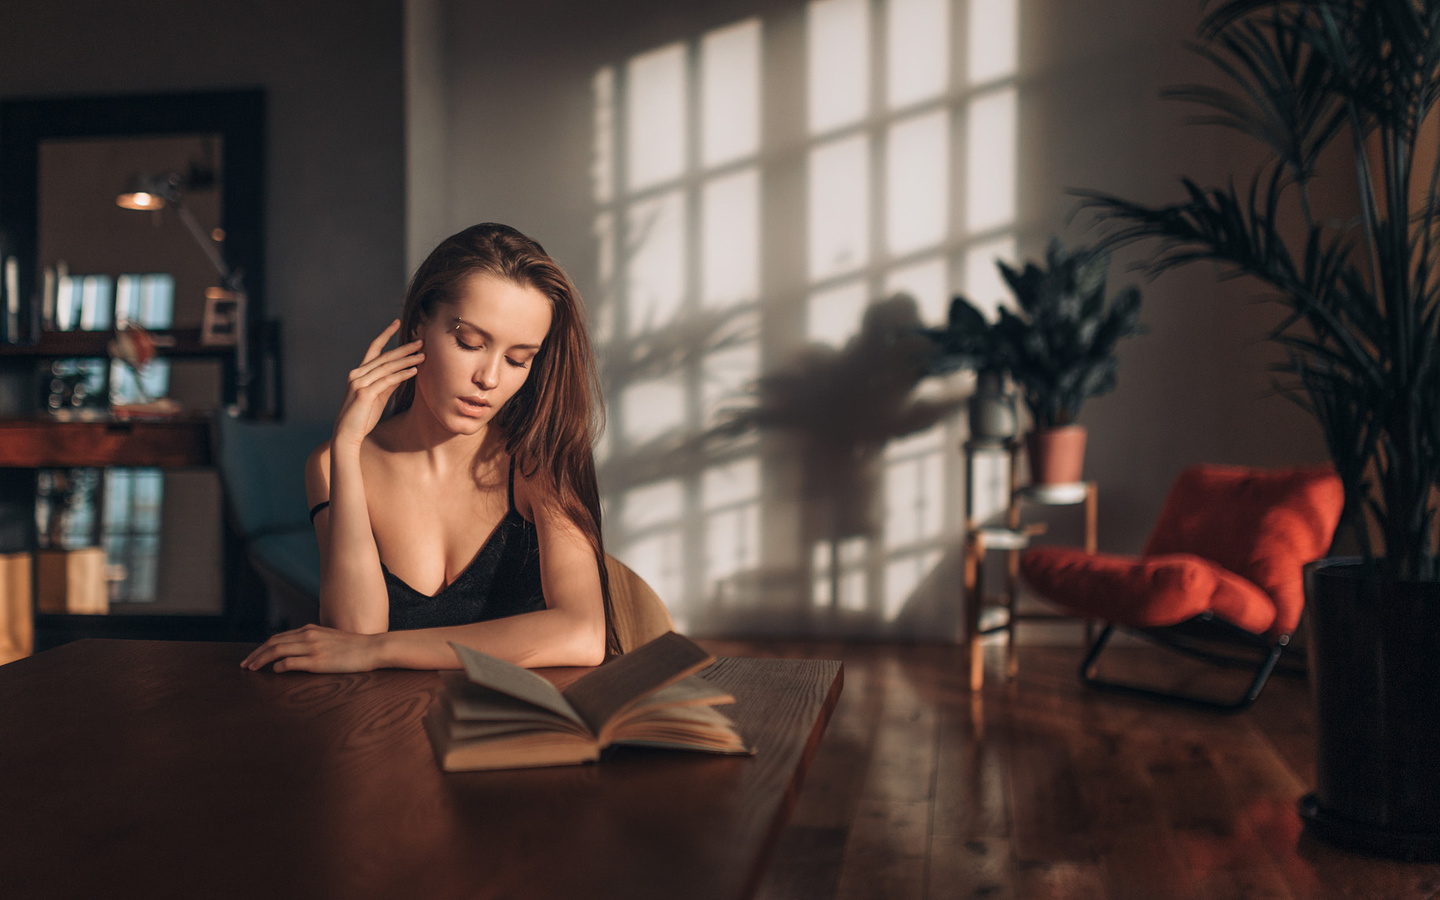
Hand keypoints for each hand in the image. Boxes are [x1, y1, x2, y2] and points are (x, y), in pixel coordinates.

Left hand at [241, 623, 383, 672]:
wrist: (372, 648)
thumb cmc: (354, 647)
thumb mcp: (330, 640)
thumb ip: (314, 643)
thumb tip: (299, 653)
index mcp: (310, 630)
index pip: (279, 637)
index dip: (262, 647)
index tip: (252, 657)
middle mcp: (308, 635)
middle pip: (273, 642)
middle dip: (256, 654)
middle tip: (244, 665)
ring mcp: (313, 647)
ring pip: (278, 650)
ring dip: (261, 659)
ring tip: (251, 669)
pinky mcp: (318, 660)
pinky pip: (292, 661)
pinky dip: (279, 665)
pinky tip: (274, 671)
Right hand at [333, 319, 423, 448]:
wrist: (347, 435)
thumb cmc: (362, 417)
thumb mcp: (378, 397)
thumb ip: (388, 383)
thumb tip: (404, 372)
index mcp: (359, 373)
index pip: (374, 348)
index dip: (385, 334)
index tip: (397, 323)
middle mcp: (357, 374)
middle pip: (384, 356)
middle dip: (404, 348)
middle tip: (421, 341)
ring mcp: (359, 382)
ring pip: (387, 367)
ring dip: (407, 360)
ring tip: (423, 356)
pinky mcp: (364, 393)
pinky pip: (387, 380)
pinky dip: (402, 375)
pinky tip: (414, 371)